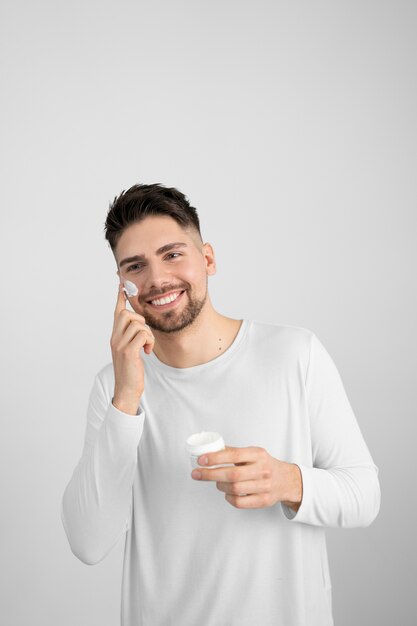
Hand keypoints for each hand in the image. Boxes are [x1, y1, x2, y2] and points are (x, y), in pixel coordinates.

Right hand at [110, 283, 154, 410]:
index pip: (117, 312)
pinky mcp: (128, 352)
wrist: (126, 389)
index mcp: (115, 336)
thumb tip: (140, 324)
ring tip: (146, 346)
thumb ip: (133, 336)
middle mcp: (114, 338)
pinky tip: (146, 351)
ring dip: (147, 334)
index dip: (120, 297)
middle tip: (144, 337)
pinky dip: (149, 341)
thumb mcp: (130, 349)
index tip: (121, 284)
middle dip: (141, 321)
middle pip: (128, 314)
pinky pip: (142, 335)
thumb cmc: (131, 369)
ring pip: (138, 324)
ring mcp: (119, 344)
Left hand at [191, 446, 302, 510]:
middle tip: (196, 473)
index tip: (201, 460)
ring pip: (234, 489)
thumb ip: (234, 451)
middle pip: (232, 474)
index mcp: (258, 455)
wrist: (286, 480)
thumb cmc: (265, 465)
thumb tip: (211, 450)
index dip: (216, 458)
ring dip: (220, 486)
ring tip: (217, 482)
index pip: (234, 455)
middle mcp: (262, 470)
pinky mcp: (263, 501)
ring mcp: (264, 487)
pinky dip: (229, 498)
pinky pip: (239, 502)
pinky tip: (227, 492)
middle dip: (210, 474)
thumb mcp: (253, 453)